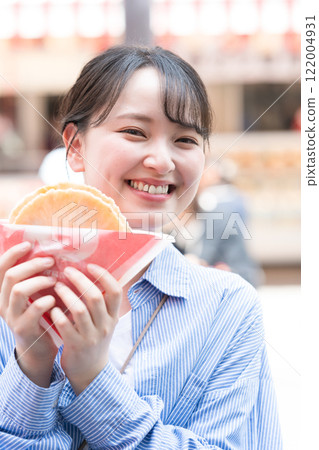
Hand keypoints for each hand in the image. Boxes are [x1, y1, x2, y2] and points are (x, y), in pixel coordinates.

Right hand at [0, 242, 57, 386]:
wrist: (38, 349)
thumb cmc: (40, 316)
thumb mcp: (32, 296)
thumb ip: (34, 279)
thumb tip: (48, 253)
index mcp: (4, 293)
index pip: (1, 268)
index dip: (13, 254)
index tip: (29, 244)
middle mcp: (3, 303)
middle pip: (11, 276)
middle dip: (32, 265)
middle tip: (51, 262)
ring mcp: (12, 317)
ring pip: (19, 290)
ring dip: (40, 281)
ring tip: (55, 280)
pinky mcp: (24, 328)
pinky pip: (34, 309)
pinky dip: (46, 300)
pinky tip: (55, 299)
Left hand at [50, 263, 120, 394]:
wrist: (90, 371)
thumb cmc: (94, 338)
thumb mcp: (104, 321)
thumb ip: (100, 302)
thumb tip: (88, 273)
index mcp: (113, 315)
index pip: (115, 291)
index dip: (104, 276)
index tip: (90, 265)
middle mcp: (105, 325)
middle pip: (95, 296)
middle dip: (80, 280)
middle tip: (67, 271)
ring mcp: (91, 336)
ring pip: (79, 310)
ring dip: (66, 294)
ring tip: (57, 286)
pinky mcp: (76, 346)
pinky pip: (65, 326)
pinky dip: (57, 314)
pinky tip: (52, 308)